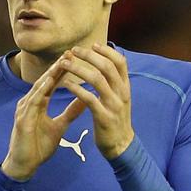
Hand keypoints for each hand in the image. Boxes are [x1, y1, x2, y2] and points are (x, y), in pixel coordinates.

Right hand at [0, 53, 87, 180]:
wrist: (24, 165)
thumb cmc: (38, 147)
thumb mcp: (59, 127)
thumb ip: (70, 113)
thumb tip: (85, 99)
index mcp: (38, 104)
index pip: (51, 83)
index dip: (62, 71)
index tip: (75, 59)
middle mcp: (28, 103)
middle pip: (44, 81)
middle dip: (56, 67)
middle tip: (70, 52)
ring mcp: (24, 110)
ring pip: (38, 88)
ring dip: (49, 75)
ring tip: (61, 63)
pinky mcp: (21, 120)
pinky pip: (32, 102)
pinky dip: (40, 91)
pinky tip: (48, 82)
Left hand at [59, 43, 134, 159]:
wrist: (121, 146)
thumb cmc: (115, 120)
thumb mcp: (119, 99)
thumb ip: (114, 83)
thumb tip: (105, 65)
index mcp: (125, 87)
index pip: (120, 62)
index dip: (107, 51)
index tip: (92, 44)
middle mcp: (122, 93)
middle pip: (107, 67)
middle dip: (89, 56)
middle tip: (73, 51)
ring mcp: (114, 105)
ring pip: (97, 80)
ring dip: (79, 69)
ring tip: (64, 64)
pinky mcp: (104, 117)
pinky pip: (89, 99)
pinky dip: (77, 90)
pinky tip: (66, 85)